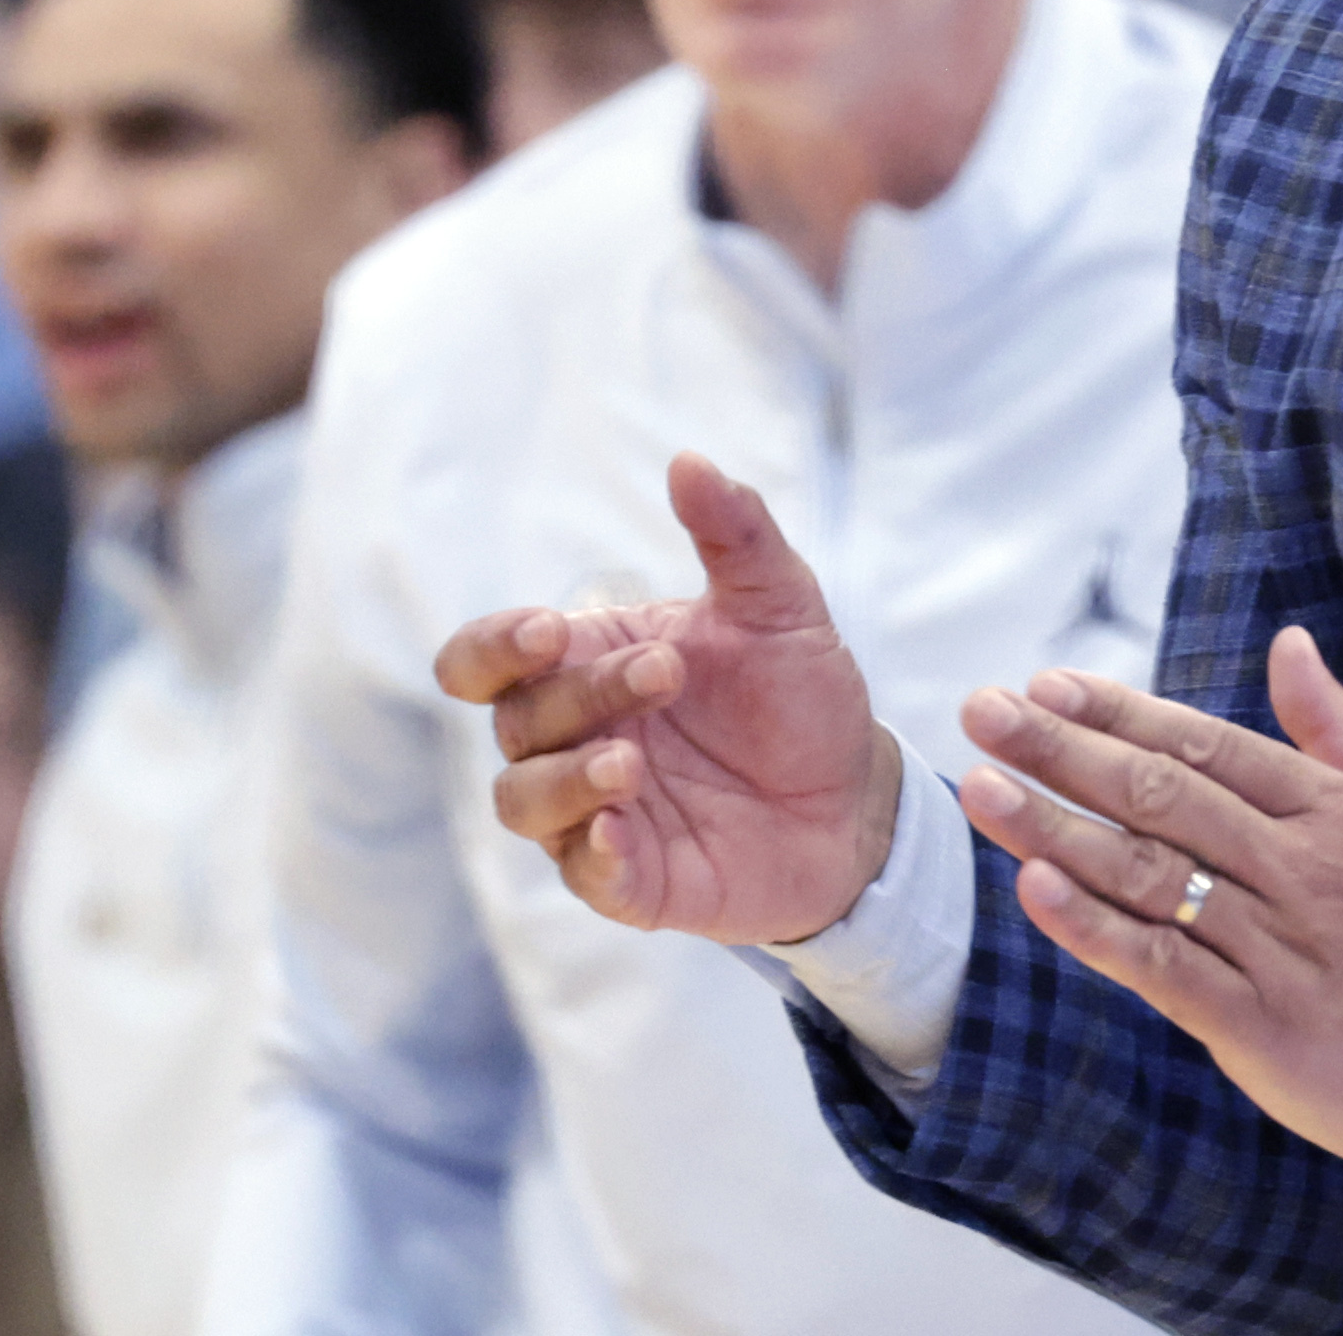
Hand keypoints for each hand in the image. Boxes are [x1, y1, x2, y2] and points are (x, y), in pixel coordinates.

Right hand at [434, 453, 901, 944]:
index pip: (483, 659)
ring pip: (522, 803)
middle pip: (516, 720)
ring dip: (565, 779)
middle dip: (582, 693)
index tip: (550, 631)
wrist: (859, 796)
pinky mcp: (633, 883)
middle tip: (669, 671)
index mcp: (585, 666)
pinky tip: (625, 832)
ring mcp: (595, 814)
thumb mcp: (782, 605)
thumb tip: (689, 460)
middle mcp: (571, 739)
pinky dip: (595, 857)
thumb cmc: (800, 695)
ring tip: (630, 761)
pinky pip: (585, 878)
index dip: (494, 646)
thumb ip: (735, 535)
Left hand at [953, 627, 1342, 1183]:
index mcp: (1331, 810)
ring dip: (1055, 826)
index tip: (1046, 684)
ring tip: (980, 787)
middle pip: (1161, 794)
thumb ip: (1337, 730)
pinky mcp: (1265, 1024)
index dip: (1119, 712)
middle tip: (982, 711)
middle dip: (1061, 749)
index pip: (1206, 743)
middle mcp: (1298, 865)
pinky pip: (1165, 967)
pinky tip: (1037, 890)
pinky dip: (1097, 927)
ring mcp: (1279, 944)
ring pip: (1149, 873)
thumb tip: (1288, 643)